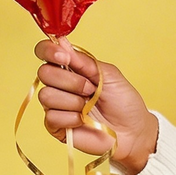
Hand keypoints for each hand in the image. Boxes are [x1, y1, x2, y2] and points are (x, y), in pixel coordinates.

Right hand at [33, 38, 159, 174]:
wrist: (131, 131)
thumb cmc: (123, 101)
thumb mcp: (108, 75)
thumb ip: (84, 61)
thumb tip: (62, 43)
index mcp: (71, 67)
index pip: (45, 52)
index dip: (48, 51)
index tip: (64, 57)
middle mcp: (60, 84)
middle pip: (44, 73)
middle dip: (70, 81)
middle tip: (90, 89)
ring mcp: (56, 105)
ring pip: (46, 95)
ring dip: (72, 101)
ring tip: (88, 106)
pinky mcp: (55, 126)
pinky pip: (51, 116)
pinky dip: (71, 118)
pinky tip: (83, 120)